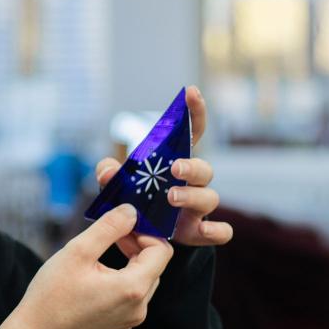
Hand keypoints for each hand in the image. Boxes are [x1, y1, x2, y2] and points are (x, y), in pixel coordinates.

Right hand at [6, 204, 173, 328]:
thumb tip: (131, 211)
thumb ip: (109, 227)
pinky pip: (133, 295)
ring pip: (145, 280)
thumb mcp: (79, 251)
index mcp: (133, 288)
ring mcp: (131, 319)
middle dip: (138, 245)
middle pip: (156, 265)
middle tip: (112, 233)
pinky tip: (98, 274)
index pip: (162, 251)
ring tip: (102, 252)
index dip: (146, 232)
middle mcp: (139, 307)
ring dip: (131, 261)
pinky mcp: (120, 324)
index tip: (124, 225)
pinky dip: (123, 278)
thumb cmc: (52, 294)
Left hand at [94, 85, 232, 251]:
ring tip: (171, 198)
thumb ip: (110, 175)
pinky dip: (217, 232)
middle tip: (175, 168)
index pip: (192, 133)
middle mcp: (192, 183)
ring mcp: (197, 208)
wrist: (140, 235)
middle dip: (191, 165)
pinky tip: (205, 230)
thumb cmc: (135, 202)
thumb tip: (108, 170)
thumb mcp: (118, 187)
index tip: (192, 92)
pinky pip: (221, 232)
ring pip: (211, 197)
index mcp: (175, 163)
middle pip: (204, 169)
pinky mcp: (198, 232)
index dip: (195, 112)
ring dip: (193, 196)